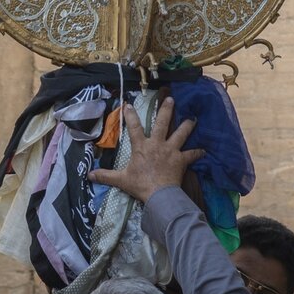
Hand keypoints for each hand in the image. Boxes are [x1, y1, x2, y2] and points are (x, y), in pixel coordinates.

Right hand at [88, 97, 204, 203]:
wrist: (159, 195)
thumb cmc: (140, 185)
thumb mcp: (121, 180)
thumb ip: (105, 176)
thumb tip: (89, 176)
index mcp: (141, 146)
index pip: (134, 127)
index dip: (130, 115)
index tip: (129, 104)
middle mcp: (157, 144)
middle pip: (163, 123)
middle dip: (167, 110)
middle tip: (171, 99)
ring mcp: (171, 151)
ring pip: (181, 134)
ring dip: (187, 126)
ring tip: (193, 119)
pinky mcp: (181, 160)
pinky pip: (191, 154)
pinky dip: (197, 152)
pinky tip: (204, 150)